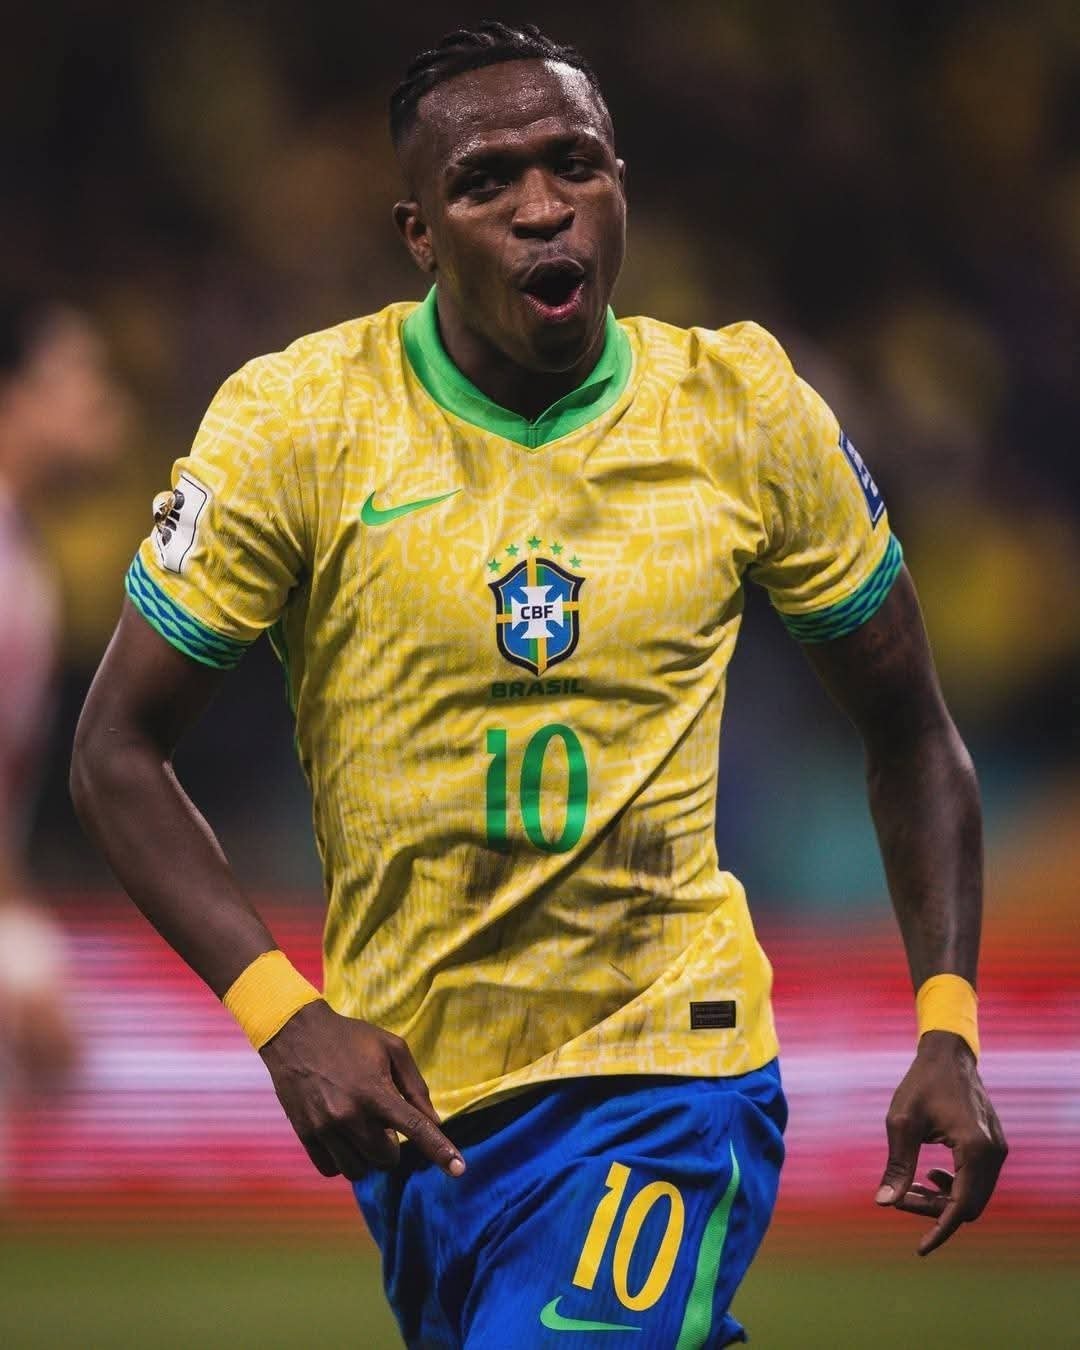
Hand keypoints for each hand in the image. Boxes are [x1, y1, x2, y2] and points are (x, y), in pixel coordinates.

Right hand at [258, 1000, 465, 1180]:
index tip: (459, 1170)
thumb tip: (434, 1121)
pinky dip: (343, 1161)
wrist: (297, 1033)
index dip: (440, 1151)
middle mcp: (350, 1115)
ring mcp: (325, 1128)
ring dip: (367, 1157)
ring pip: (359, 1170)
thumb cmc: (351, 1038)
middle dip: (392, 1147)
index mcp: (376, 1091)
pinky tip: (344, 1139)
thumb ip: (415, 1086)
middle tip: (384, 1122)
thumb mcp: (391, 1049)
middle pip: (386, 1159)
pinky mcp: (305, 1135)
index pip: (415, 1129)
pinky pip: (332, 1169)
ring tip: (363, 1131)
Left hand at [875, 1030, 1006, 1254]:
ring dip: (942, 1199)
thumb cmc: (921, 1084)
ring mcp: (997, 1150)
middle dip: (933, 1210)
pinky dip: (953, 1186)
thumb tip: (884, 1204)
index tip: (920, 1249)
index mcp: (975, 1148)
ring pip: (973, 1195)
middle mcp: (994, 1153)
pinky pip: (977, 1181)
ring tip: (909, 1188)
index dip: (939, 1230)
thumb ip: (897, 1165)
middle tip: (899, 1198)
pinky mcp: (993, 1146)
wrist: (947, 1055)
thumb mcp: (901, 1123)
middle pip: (968, 1205)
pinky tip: (928, 1175)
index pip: (961, 1206)